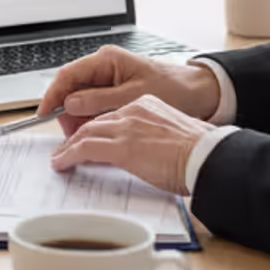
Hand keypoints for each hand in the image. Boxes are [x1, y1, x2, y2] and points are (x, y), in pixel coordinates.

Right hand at [39, 46, 221, 137]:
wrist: (201, 94)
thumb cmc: (173, 89)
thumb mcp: (133, 97)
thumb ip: (98, 100)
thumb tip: (69, 105)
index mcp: (107, 60)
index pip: (67, 75)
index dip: (52, 95)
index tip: (43, 114)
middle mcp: (105, 67)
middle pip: (72, 89)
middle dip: (66, 113)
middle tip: (67, 135)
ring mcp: (110, 80)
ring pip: (82, 101)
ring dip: (79, 120)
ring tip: (82, 139)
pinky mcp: (117, 93)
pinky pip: (95, 107)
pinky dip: (92, 121)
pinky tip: (96, 135)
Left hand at [49, 94, 214, 194]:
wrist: (210, 156)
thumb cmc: (201, 153)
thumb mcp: (174, 136)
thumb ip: (154, 138)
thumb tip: (148, 153)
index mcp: (148, 105)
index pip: (113, 115)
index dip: (96, 127)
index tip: (89, 137)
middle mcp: (134, 110)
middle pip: (95, 121)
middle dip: (77, 134)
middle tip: (66, 148)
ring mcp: (126, 128)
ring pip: (86, 133)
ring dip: (69, 146)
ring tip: (60, 157)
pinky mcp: (121, 147)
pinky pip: (84, 149)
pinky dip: (68, 156)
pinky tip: (61, 164)